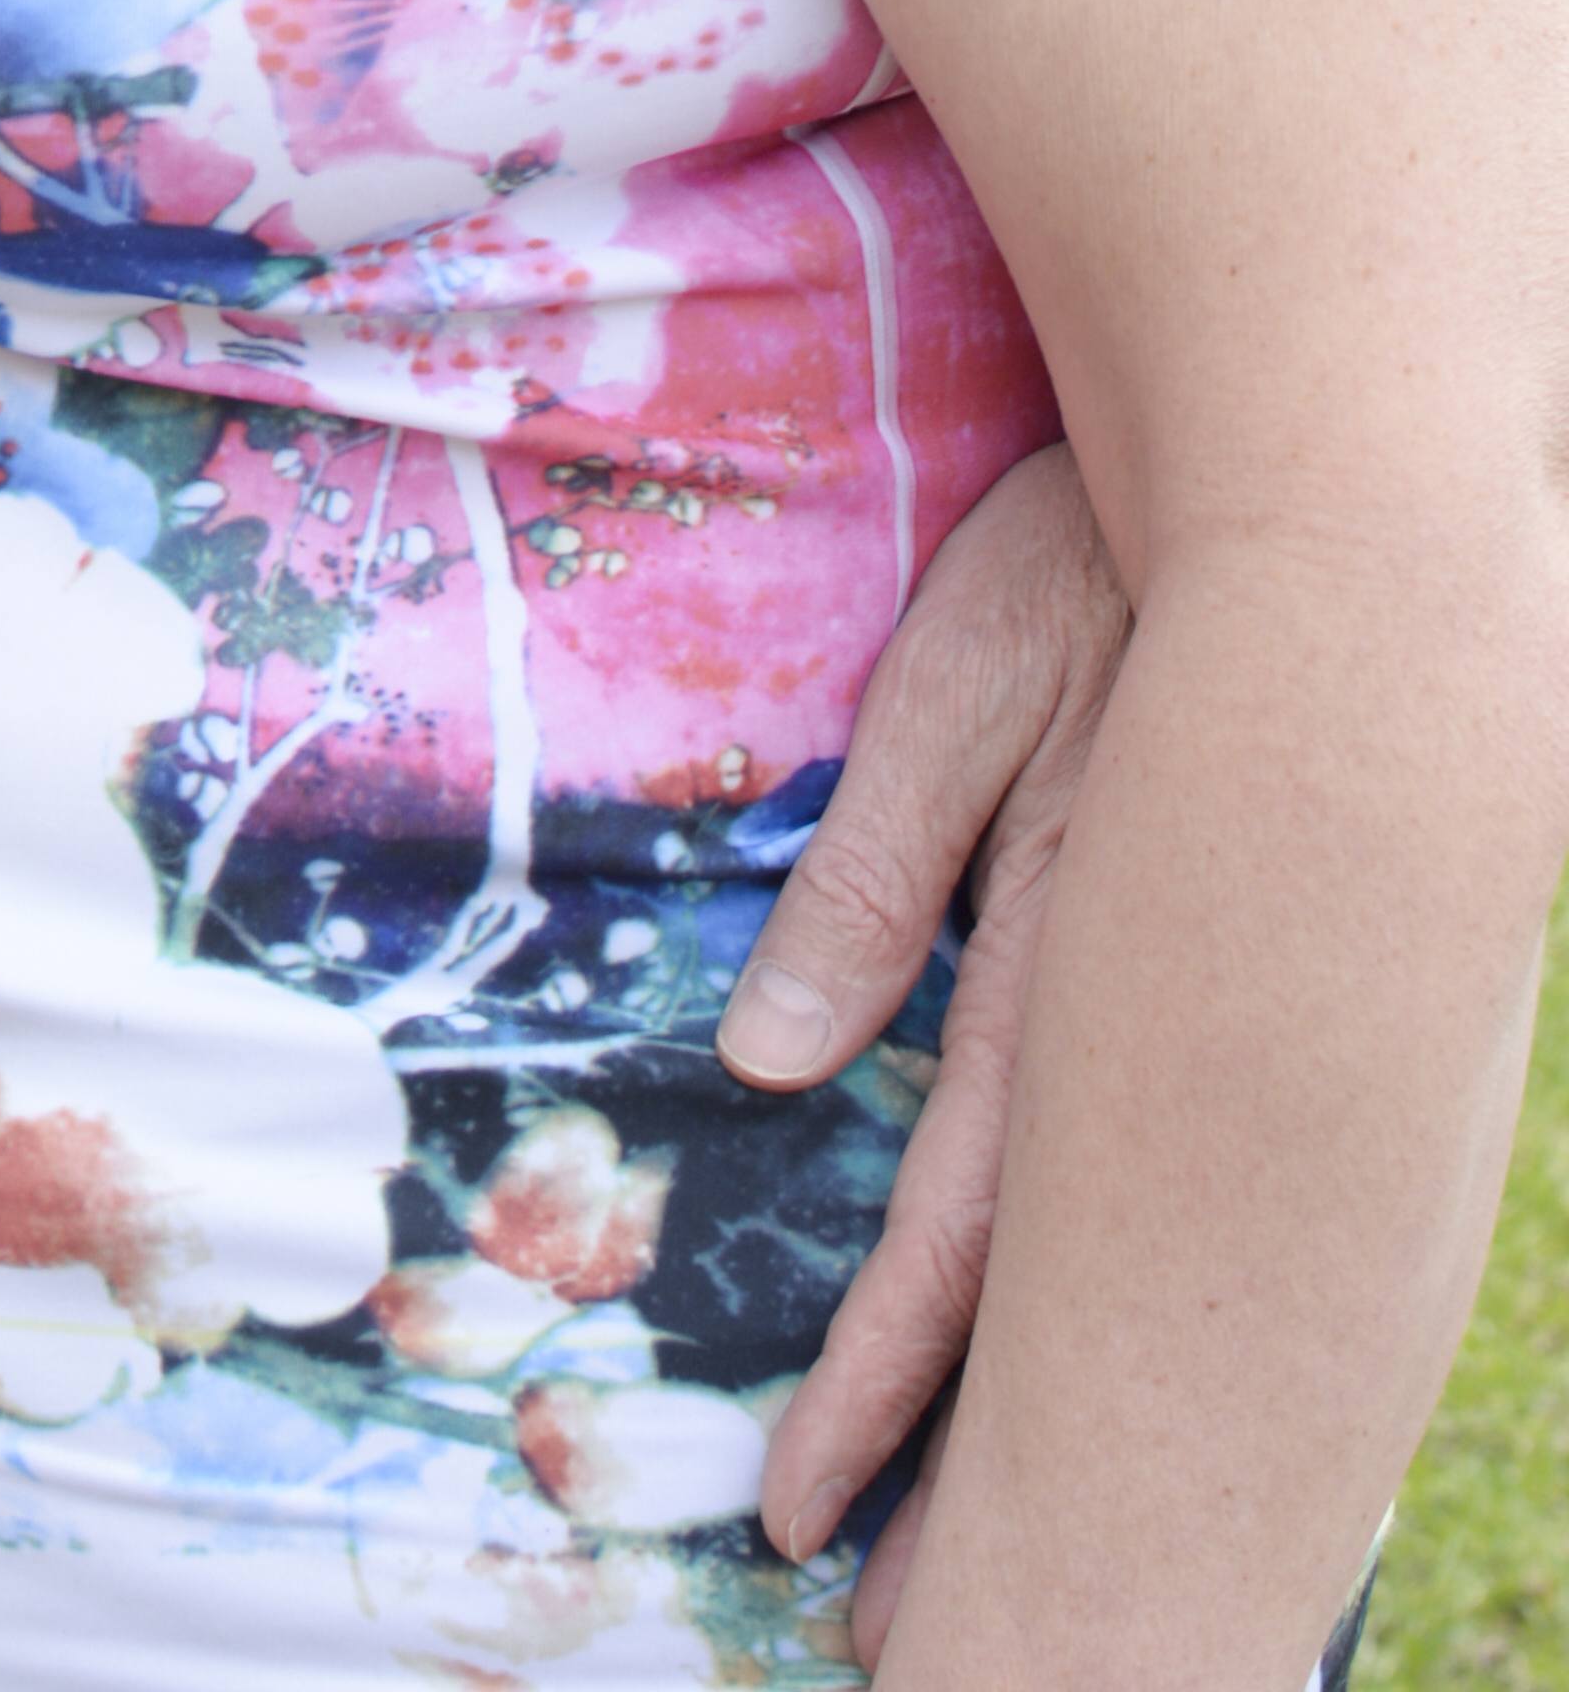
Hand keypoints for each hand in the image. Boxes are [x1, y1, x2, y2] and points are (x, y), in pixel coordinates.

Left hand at [723, 441, 1129, 1657]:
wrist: (1303, 501)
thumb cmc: (1092, 562)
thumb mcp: (962, 682)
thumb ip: (874, 871)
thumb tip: (777, 1063)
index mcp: (1062, 969)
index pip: (961, 1233)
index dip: (883, 1387)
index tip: (811, 1517)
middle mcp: (1141, 1029)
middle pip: (1043, 1295)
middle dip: (965, 1469)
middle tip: (887, 1630)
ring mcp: (1198, 1016)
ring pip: (1115, 1264)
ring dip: (1045, 1415)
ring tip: (976, 1574)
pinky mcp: (1226, 984)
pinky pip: (1176, 1188)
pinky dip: (1141, 1313)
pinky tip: (1117, 1392)